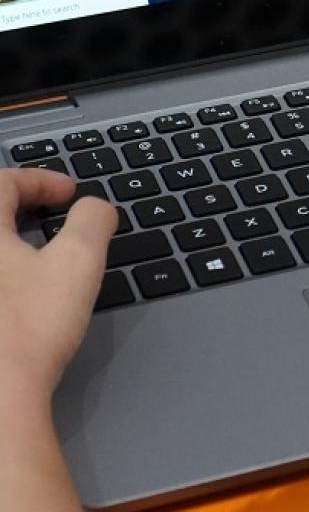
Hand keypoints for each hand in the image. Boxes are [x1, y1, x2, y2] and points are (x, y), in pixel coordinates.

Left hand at [0, 168, 116, 406]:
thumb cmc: (26, 330)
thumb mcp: (77, 262)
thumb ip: (93, 220)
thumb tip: (97, 207)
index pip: (5, 182)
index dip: (43, 181)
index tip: (69, 195)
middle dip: (21, 208)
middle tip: (50, 218)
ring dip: (9, 244)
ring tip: (35, 256)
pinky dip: (3, 278)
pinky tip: (15, 298)